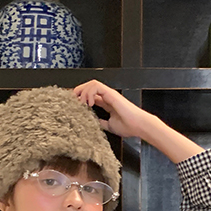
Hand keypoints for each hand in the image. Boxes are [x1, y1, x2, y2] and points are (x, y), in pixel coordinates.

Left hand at [73, 79, 203, 163]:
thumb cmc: (128, 126)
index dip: (80, 98)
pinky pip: (95, 86)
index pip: (90, 95)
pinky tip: (88, 103)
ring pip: (91, 84)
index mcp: (106, 103)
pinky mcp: (110, 93)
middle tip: (71, 101)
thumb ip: (100, 123)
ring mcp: (108, 93)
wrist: (138, 125)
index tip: (72, 105)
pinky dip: (89, 92)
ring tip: (81, 103)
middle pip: (88, 87)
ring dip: (82, 92)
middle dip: (78, 92)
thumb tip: (91, 123)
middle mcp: (107, 96)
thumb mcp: (109, 126)